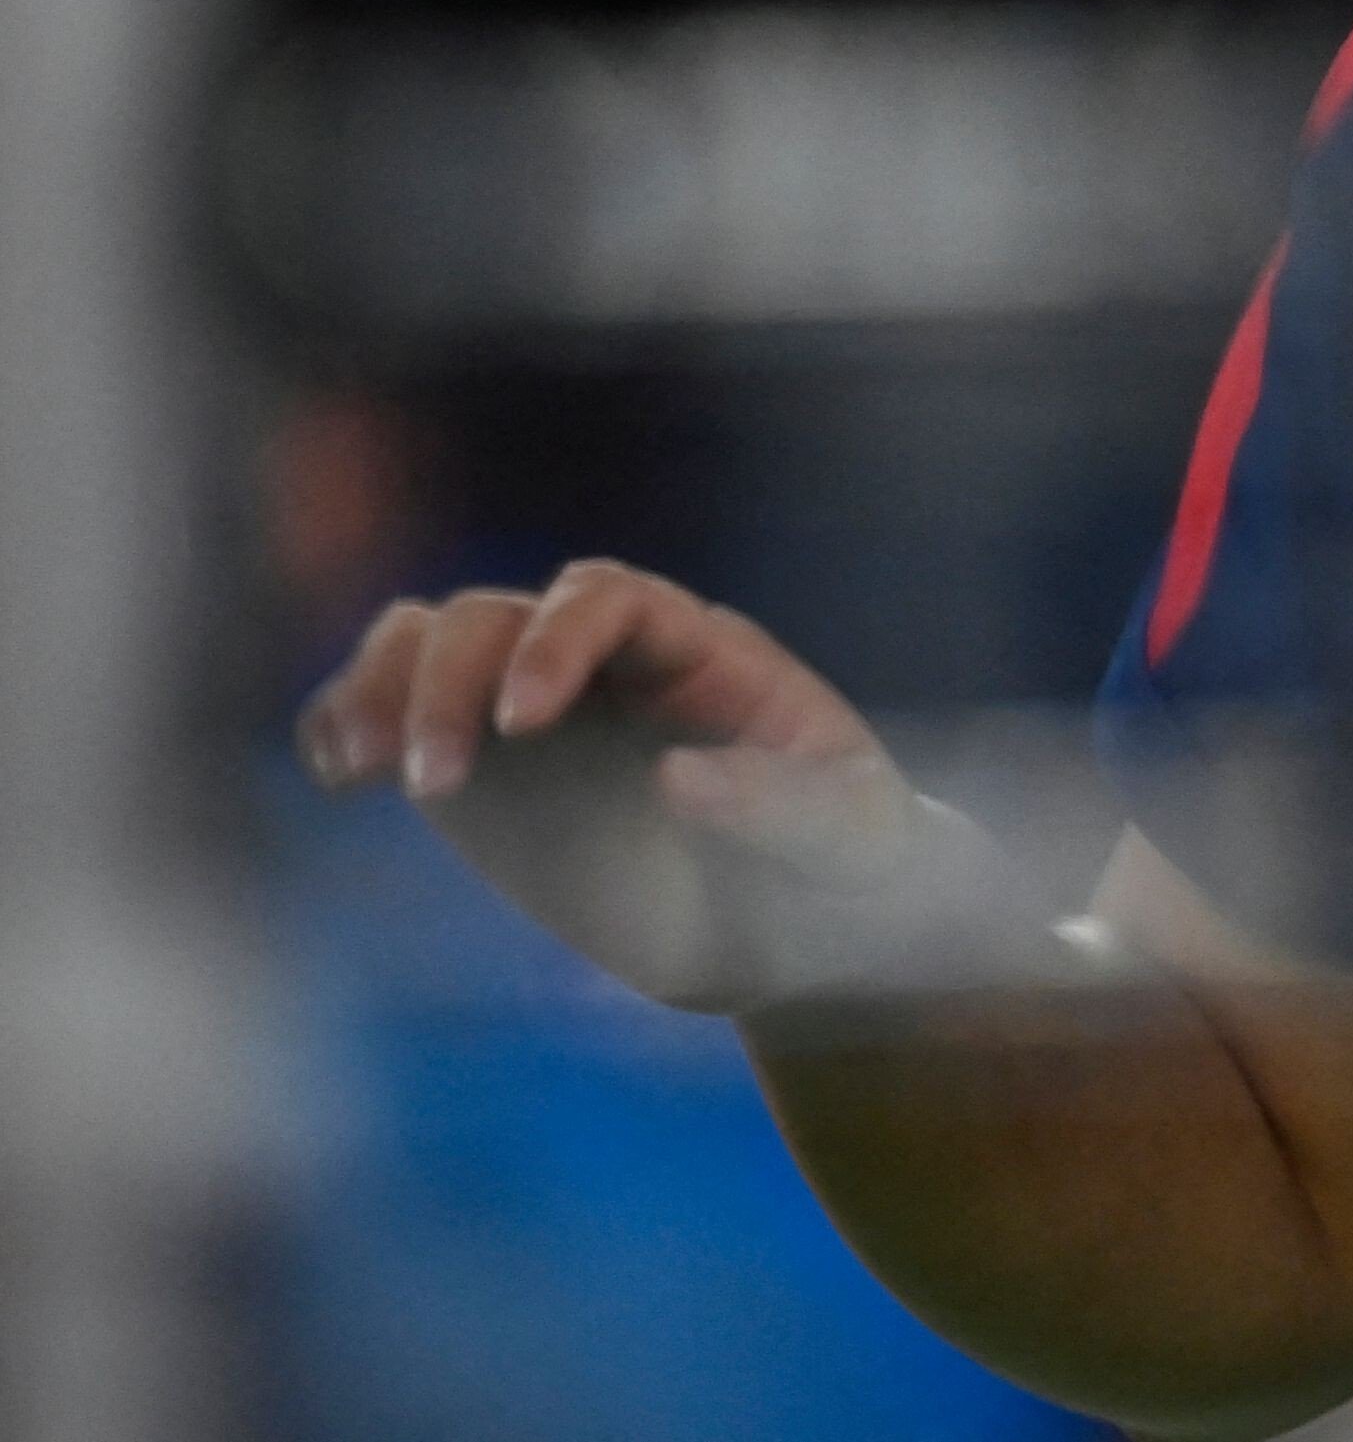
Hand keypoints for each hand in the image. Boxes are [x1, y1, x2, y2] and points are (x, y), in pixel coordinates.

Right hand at [295, 560, 1007, 1015]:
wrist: (798, 917)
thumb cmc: (842, 862)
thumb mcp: (853, 840)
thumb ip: (788, 808)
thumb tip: (679, 779)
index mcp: (702, 651)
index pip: (610, 598)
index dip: (557, 640)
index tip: (522, 721)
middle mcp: (605, 660)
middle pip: (497, 615)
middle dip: (451, 682)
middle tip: (438, 785)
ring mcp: (533, 708)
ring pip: (432, 642)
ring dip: (382, 687)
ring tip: (359, 764)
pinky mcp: (484, 769)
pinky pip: (398, 709)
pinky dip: (353, 720)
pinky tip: (335, 768)